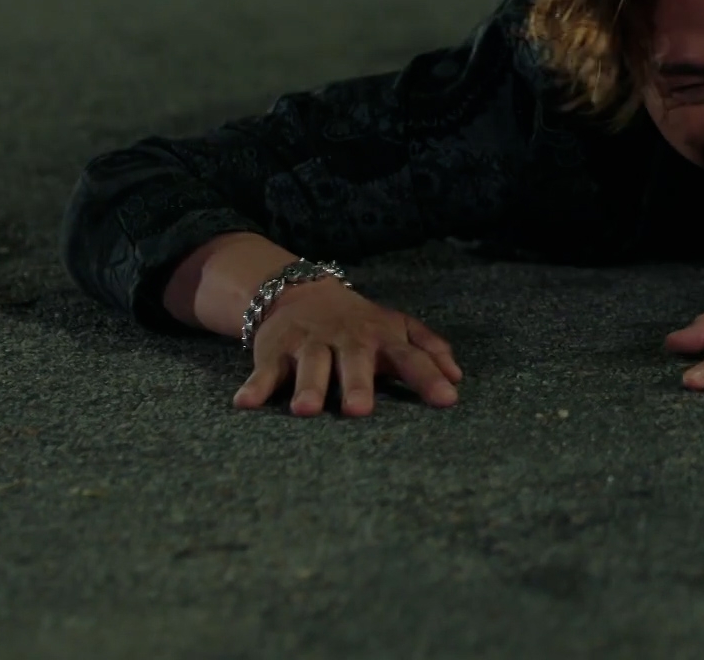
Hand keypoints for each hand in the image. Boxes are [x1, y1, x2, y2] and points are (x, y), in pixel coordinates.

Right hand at [233, 282, 462, 416]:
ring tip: (305, 410)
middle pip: (354, 361)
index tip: (447, 400)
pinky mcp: (275, 350)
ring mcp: (310, 343)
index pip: (411, 357)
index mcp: (382, 337)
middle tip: (359, 411)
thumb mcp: (398, 328)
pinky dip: (254, 386)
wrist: (300, 291)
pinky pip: (264, 371)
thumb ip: (429, 350)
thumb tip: (457, 378)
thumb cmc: (360, 323)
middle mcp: (347, 339)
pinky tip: (245, 404)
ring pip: (310, 365)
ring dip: (307, 386)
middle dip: (357, 384)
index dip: (429, 378)